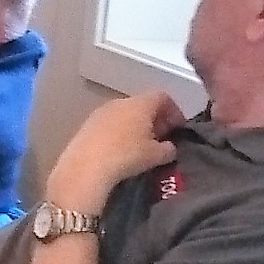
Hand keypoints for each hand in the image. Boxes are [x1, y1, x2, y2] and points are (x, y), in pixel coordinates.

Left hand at [44, 90, 183, 213]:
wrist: (86, 166)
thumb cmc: (127, 155)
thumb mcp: (157, 155)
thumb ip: (169, 148)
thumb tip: (169, 147)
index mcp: (140, 103)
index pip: (163, 97)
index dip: (174, 112)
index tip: (178, 129)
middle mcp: (119, 102)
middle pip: (142, 104)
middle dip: (155, 120)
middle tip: (161, 138)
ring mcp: (99, 112)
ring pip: (124, 114)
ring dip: (135, 126)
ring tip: (141, 146)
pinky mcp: (86, 125)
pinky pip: (109, 124)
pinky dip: (119, 133)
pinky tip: (120, 150)